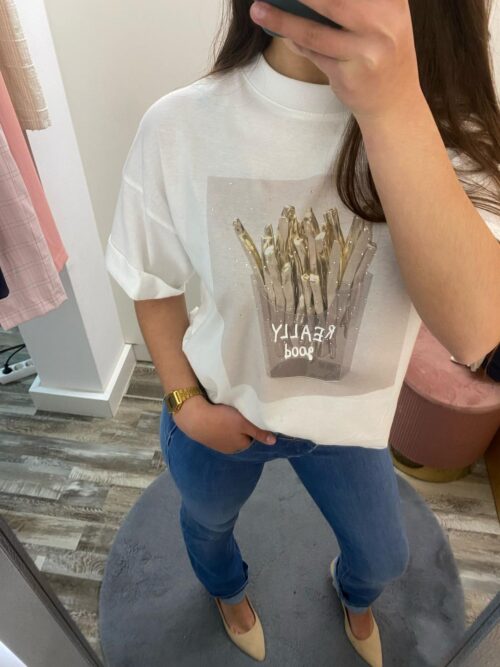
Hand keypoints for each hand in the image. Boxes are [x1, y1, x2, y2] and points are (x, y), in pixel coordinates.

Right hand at [172, 395, 277, 454]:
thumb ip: (259, 432)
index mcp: (240, 446)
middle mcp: (230, 449)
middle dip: (242, 426)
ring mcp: (218, 445)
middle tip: (240, 412)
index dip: (252, 425)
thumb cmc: (222, 420)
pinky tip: (218, 416)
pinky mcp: (208, 438)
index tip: (250, 414)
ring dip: (231, 425)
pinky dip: (220, 424)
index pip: (253, 436)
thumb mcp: (244, 424)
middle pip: (242, 435)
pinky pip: (219, 431)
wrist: (194, 418)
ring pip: (230, 433)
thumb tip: (274, 442)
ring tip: (229, 412)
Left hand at [249, 0, 422, 122]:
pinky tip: (282, 32)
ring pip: (314, 33)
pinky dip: (296, 42)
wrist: (394, 103)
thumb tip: (302, 0)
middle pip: (332, 2)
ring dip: (281, 20)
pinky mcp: (349, 76)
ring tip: (258, 10)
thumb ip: (356, 4)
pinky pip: (314, 55)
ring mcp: (366, 52)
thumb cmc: (381, 52)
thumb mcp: (382, 19)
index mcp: (391, 3)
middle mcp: (382, 25)